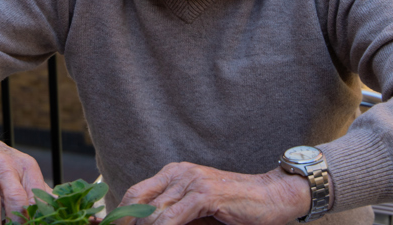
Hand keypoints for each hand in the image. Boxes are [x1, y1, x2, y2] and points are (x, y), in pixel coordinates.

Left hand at [118, 162, 310, 224]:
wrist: (272, 197)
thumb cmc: (236, 208)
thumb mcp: (197, 212)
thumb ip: (173, 217)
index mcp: (173, 174)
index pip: (135, 194)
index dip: (120, 216)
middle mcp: (178, 172)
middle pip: (135, 199)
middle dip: (124, 222)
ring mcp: (191, 181)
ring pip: (151, 211)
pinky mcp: (204, 194)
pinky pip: (171, 217)